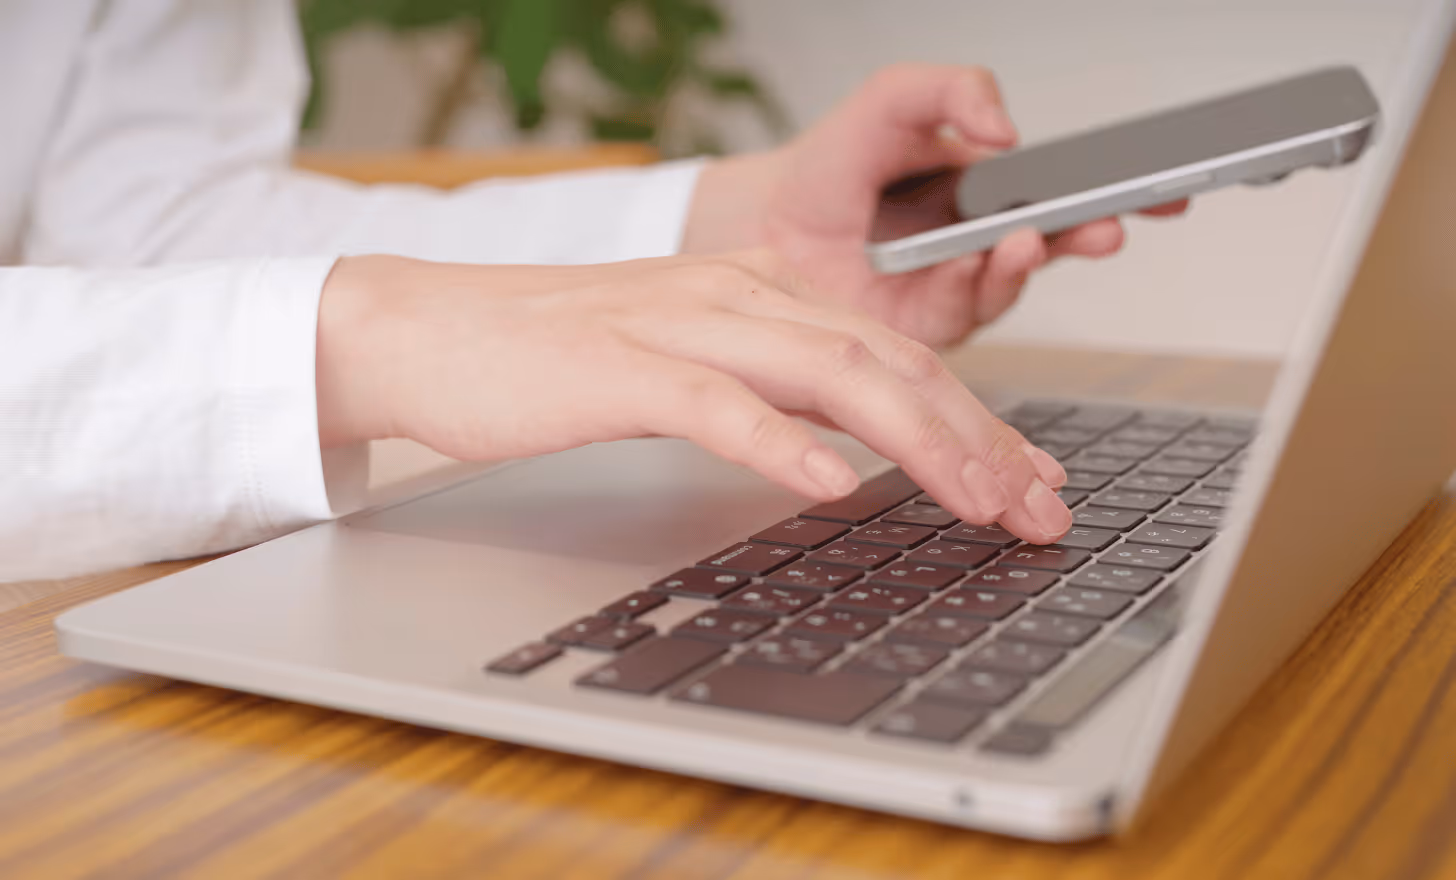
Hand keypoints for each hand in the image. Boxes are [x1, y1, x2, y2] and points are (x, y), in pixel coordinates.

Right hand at [316, 251, 1073, 542]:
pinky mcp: (618, 365)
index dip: (979, 420)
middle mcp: (737, 296)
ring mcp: (679, 324)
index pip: (896, 356)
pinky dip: (780, 443)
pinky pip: (716, 402)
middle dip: (979, 439)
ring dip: (916, 441)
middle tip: (1038, 508)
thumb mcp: (690, 363)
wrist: (432, 330)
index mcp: (761, 295)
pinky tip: (830, 485)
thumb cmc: (560, 358)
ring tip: (977, 500)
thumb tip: (854, 445)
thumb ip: (772, 389)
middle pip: (888, 361)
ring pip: (826, 372)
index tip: (1034, 482)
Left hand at [684, 64, 1187, 348]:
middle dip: (1087, 236)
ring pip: (1009, 285)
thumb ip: (951, 91)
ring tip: (1023, 238)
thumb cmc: (830, 165)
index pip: (1067, 191)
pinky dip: (968, 288)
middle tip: (1107, 227)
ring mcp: (954, 290)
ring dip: (1023, 263)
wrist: (761, 223)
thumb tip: (1005, 127)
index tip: (1158, 188)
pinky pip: (958, 313)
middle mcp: (980, 245)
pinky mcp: (922, 329)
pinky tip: (968, 264)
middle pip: (1055, 245)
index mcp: (988, 191)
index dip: (1116, 191)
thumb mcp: (892, 101)